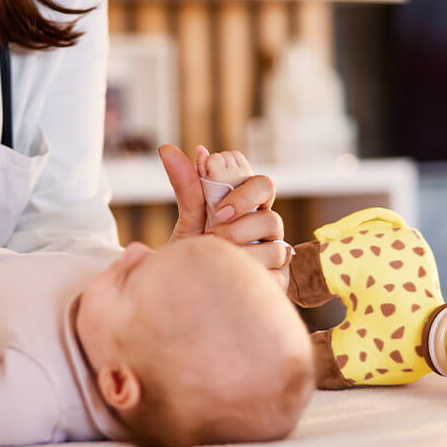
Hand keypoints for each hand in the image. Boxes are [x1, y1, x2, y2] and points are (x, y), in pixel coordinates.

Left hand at [158, 144, 289, 276]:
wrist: (188, 297)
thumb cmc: (194, 256)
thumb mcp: (189, 222)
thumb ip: (186, 188)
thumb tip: (167, 149)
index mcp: (250, 209)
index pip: (261, 185)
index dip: (243, 184)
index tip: (215, 191)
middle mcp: (266, 230)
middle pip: (273, 213)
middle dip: (244, 215)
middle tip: (215, 226)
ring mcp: (275, 256)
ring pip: (277, 244)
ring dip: (243, 248)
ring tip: (215, 256)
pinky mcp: (278, 283)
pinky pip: (277, 275)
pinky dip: (252, 274)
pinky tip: (230, 275)